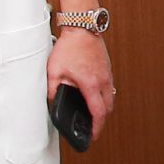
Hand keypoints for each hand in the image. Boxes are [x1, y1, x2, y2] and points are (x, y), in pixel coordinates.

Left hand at [46, 29, 115, 144]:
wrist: (82, 28)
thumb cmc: (70, 47)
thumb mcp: (54, 71)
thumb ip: (53, 89)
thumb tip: (53, 101)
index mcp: (91, 84)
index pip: (98, 113)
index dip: (96, 128)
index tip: (92, 135)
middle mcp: (103, 81)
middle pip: (108, 108)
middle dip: (101, 120)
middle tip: (91, 126)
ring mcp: (107, 74)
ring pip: (110, 98)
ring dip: (103, 107)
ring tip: (92, 112)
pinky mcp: (107, 68)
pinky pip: (109, 87)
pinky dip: (104, 95)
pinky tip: (93, 94)